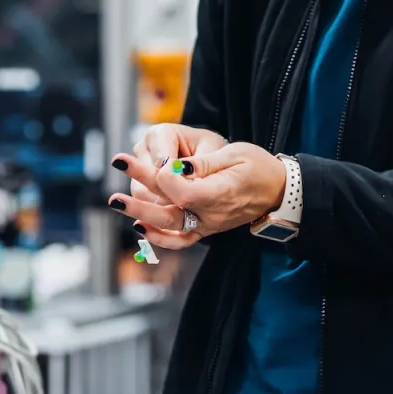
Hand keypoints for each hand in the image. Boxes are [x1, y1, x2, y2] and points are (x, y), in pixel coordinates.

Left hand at [108, 143, 285, 245]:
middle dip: (139, 195)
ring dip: (140, 214)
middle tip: (115, 180)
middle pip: (170, 209)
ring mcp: (208, 225)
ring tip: (116, 201)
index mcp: (222, 193)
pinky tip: (139, 226)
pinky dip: (158, 237)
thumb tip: (174, 166)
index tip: (157, 162)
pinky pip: (180, 239)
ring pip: (170, 225)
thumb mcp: (235, 154)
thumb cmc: (258, 166)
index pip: (184, 192)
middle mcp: (213, 215)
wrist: (277, 191)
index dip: (165, 178)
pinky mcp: (205, 229)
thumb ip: (202, 163)